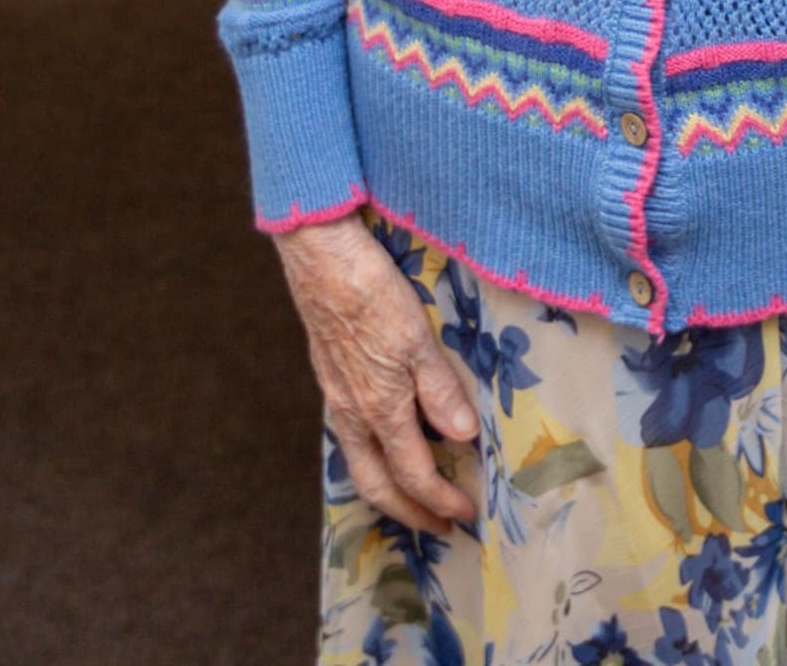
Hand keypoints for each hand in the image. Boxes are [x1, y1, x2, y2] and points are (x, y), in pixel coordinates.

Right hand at [273, 214, 480, 530]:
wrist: (320, 259)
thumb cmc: (371, 293)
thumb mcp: (417, 340)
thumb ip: (439, 391)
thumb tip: (463, 439)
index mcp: (378, 409)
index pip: (413, 473)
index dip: (440, 499)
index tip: (466, 512)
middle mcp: (352, 413)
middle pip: (377, 484)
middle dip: (409, 513)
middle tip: (439, 527)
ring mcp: (337, 397)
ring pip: (359, 463)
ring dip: (387, 491)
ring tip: (413, 500)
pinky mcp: (331, 379)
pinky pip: (350, 438)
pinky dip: (372, 459)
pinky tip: (386, 446)